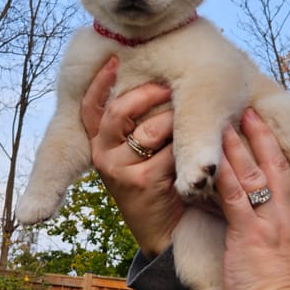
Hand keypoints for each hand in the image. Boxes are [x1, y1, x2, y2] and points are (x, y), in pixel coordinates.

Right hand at [81, 57, 183, 257]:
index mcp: (99, 144)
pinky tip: (199, 150)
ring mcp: (119, 170)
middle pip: (121, 110)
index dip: (100, 82)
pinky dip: (188, 148)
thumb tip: (157, 82)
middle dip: (150, 94)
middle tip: (171, 86)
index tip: (113, 58)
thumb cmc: (159, 183)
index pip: (91, 107)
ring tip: (192, 126)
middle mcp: (103, 155)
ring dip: (177, 123)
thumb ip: (136, 126)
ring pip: (152, 128)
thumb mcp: (139, 154)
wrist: (167, 231)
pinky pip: (171, 150)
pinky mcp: (141, 181)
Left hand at [217, 108, 289, 289]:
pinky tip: (211, 155)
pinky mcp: (247, 233)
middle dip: (265, 137)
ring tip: (227, 118)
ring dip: (239, 144)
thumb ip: (285, 247)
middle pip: (278, 166)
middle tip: (253, 110)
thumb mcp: (289, 266)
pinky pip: (233, 195)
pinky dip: (222, 173)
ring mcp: (269, 222)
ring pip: (255, 173)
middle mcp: (287, 217)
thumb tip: (277, 244)